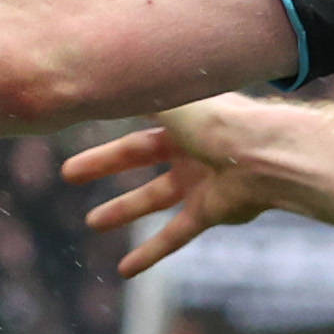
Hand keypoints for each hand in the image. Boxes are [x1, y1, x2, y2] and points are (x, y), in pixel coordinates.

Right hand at [57, 96, 333, 273]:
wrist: (263, 155)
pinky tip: (125, 270)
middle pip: (138, 156)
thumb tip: (93, 62)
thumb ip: (133, 87)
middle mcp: (190, 146)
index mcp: (182, 116)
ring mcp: (201, 180)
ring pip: (153, 199)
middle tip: (69, 174)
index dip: (111, 116)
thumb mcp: (168, 98)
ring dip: (122, 211)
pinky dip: (150, 253)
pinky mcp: (211, 211)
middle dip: (103, 164)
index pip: (138, 115)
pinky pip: (175, 235)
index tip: (82, 117)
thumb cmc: (218, 120)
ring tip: (93, 223)